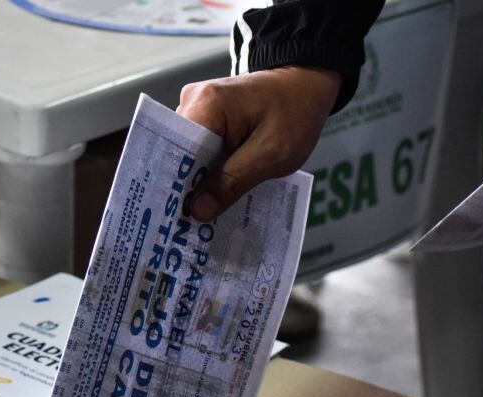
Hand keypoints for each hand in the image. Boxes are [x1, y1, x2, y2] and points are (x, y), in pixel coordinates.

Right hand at [177, 65, 341, 221]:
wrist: (306, 84)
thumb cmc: (295, 113)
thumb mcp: (270, 155)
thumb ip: (232, 182)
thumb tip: (197, 210)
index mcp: (206, 104)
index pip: (176, 151)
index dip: (175, 185)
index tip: (177, 219)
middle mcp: (193, 101)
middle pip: (178, 154)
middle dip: (186, 188)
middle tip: (191, 225)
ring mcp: (198, 108)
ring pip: (188, 155)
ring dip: (198, 182)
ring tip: (203, 214)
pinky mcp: (206, 117)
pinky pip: (199, 150)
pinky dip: (208, 171)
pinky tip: (215, 192)